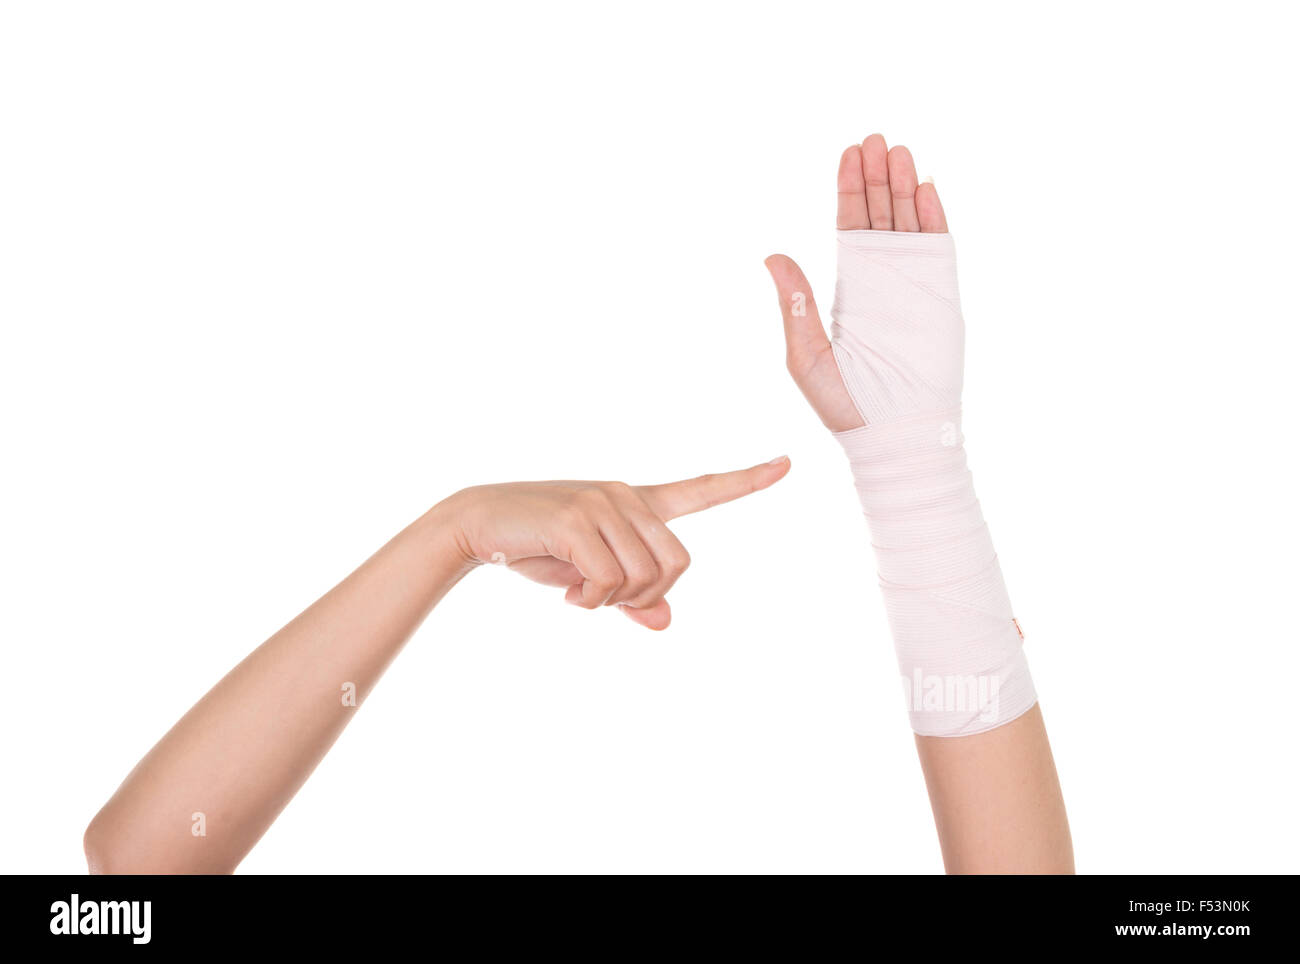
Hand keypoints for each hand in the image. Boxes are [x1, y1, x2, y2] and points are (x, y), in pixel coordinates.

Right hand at [442, 458, 790, 629]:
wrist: (477, 524)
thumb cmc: (537, 548)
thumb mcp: (588, 576)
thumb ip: (630, 597)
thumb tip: (663, 623)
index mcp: (635, 502)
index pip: (700, 490)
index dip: (746, 481)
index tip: (787, 464)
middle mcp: (626, 496)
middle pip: (676, 565)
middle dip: (646, 596)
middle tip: (605, 601)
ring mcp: (603, 503)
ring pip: (644, 577)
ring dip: (610, 601)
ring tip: (576, 591)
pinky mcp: (578, 520)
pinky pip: (609, 581)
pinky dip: (590, 601)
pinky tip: (565, 591)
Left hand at [764, 134, 949, 432]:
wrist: (890, 434)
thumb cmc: (843, 403)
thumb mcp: (806, 351)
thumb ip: (795, 303)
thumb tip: (772, 256)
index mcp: (848, 288)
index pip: (848, 225)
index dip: (849, 189)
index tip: (849, 153)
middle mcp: (881, 280)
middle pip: (879, 215)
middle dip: (877, 176)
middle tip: (874, 139)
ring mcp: (913, 286)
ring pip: (909, 224)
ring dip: (904, 187)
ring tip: (898, 151)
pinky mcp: (940, 299)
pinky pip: (939, 250)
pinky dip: (934, 219)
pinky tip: (925, 187)